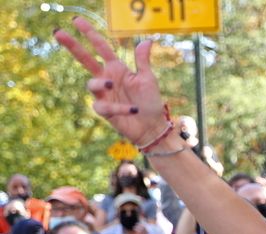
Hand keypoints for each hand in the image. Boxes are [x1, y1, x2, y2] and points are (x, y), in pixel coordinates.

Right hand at [54, 19, 167, 147]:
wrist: (152, 126)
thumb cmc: (150, 102)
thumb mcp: (148, 79)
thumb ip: (142, 61)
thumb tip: (147, 40)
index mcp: (116, 68)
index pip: (101, 48)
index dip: (89, 34)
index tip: (76, 21)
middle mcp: (106, 79)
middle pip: (85, 60)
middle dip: (73, 46)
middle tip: (59, 32)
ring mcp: (103, 95)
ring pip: (91, 84)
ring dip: (99, 83)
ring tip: (110, 84)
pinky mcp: (104, 111)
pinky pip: (103, 107)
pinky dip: (118, 108)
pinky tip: (132, 109)